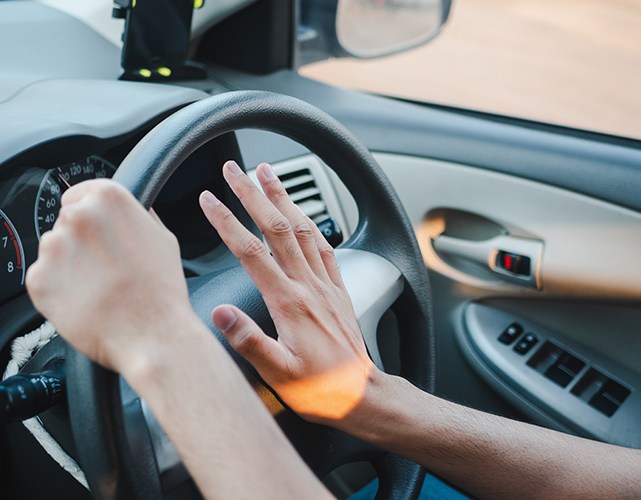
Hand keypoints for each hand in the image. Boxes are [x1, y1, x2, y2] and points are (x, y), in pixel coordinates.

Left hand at [26, 180, 194, 372]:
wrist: (153, 334)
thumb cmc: (162, 291)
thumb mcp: (163, 239)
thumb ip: (138, 217)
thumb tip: (131, 211)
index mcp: (109, 199)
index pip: (81, 193)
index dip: (92, 216)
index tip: (99, 232)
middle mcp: (78, 216)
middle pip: (67, 222)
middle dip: (82, 241)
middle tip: (107, 267)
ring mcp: (55, 247)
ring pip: (55, 250)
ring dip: (70, 265)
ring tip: (99, 287)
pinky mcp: (39, 278)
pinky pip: (45, 278)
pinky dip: (60, 289)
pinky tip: (86, 300)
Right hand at [200, 161, 378, 425]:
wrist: (360, 394)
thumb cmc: (319, 388)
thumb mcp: (278, 374)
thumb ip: (249, 342)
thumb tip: (220, 314)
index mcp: (289, 303)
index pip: (251, 252)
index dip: (227, 222)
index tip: (209, 199)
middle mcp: (308, 286)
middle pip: (277, 228)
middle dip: (253, 194)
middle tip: (235, 170)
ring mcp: (325, 284)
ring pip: (303, 228)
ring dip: (284, 197)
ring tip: (268, 173)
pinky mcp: (337, 289)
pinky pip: (324, 245)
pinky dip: (311, 221)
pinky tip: (303, 213)